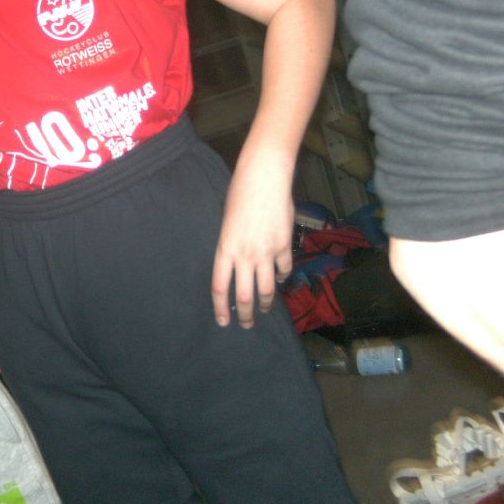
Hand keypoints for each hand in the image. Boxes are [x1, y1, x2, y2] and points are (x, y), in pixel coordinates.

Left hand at [211, 161, 293, 327]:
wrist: (264, 179)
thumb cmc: (239, 195)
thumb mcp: (226, 223)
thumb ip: (230, 246)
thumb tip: (236, 263)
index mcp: (224, 249)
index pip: (219, 287)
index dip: (221, 308)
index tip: (223, 321)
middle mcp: (245, 255)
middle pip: (244, 296)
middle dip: (245, 315)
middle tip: (246, 324)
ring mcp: (266, 252)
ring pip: (266, 289)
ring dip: (266, 304)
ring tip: (265, 310)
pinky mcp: (284, 246)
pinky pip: (283, 269)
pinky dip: (281, 277)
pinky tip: (280, 280)